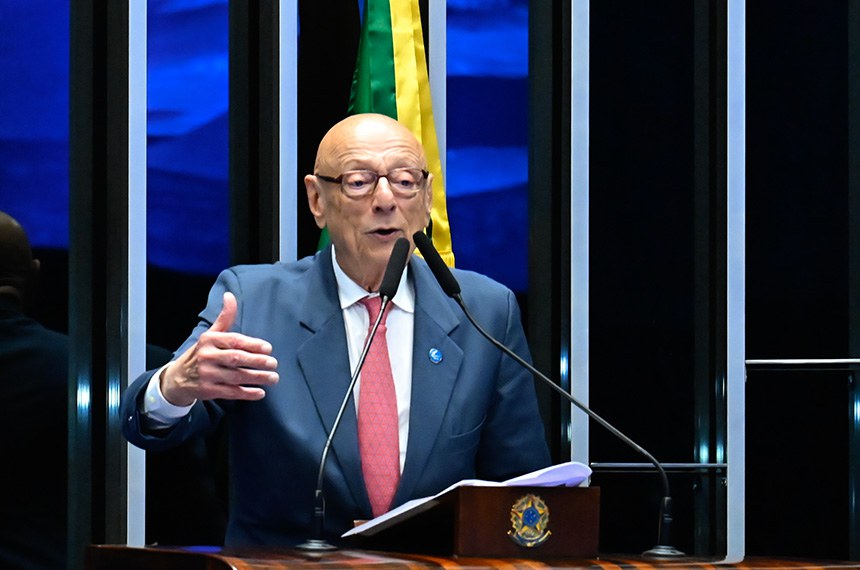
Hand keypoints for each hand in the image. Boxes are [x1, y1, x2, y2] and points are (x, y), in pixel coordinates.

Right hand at [160, 292, 279, 405]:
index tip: (268, 348)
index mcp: (209, 340)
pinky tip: (260, 393)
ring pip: (236, 377)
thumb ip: (225, 317)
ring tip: (273, 378)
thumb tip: (230, 295)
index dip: (252, 344)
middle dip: (257, 362)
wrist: (178, 377)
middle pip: (236, 359)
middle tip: (274, 363)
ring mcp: (207, 375)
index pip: (233, 341)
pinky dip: (247, 393)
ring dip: (257, 378)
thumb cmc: (202, 352)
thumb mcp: (211, 334)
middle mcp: (207, 357)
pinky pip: (231, 392)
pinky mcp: (208, 391)